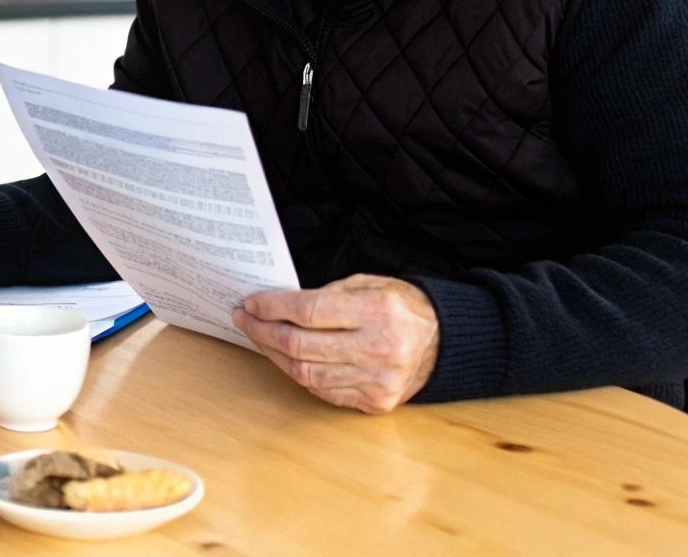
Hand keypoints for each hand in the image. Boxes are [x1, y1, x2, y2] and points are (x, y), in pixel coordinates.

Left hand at [230, 273, 439, 413]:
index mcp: (379, 312)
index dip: (272, 307)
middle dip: (263, 331)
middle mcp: (379, 350)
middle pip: (300, 345)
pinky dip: (297, 373)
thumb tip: (277, 306)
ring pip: (305, 373)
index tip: (250, 303)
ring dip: (274, 354)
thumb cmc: (402, 307)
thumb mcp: (369, 285)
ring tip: (259, 337)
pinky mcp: (374, 402)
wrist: (444, 342)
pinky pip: (322, 390)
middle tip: (244, 319)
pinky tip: (284, 357)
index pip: (308, 312)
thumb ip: (326, 295)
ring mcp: (377, 381)